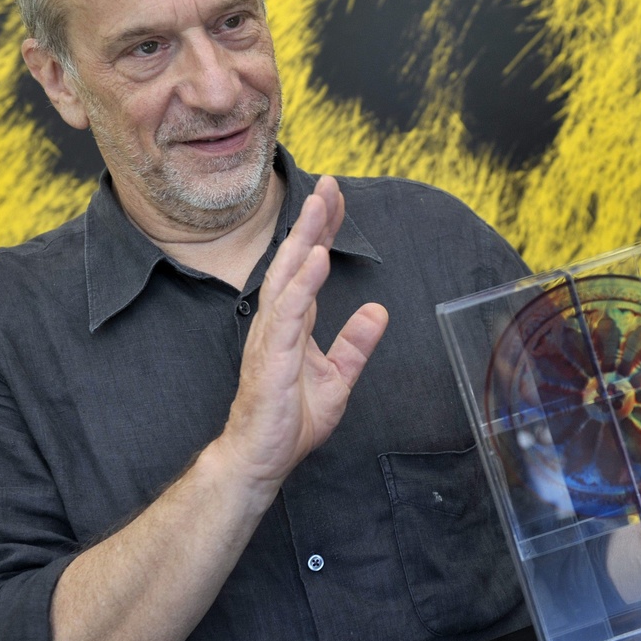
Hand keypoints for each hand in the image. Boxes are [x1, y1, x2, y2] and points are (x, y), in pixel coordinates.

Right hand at [218, 176, 388, 491]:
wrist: (262, 456)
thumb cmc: (290, 418)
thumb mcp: (337, 377)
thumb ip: (356, 344)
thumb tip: (379, 310)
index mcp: (295, 321)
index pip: (310, 265)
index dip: (323, 230)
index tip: (337, 197)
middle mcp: (279, 320)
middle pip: (296, 259)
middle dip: (312, 220)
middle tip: (329, 184)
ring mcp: (272, 335)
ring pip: (288, 277)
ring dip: (305, 239)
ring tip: (319, 206)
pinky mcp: (271, 356)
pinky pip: (288, 313)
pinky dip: (303, 283)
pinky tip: (317, 259)